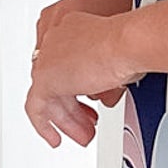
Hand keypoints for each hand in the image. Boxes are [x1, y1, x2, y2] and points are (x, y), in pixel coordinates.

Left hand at [26, 0, 143, 147]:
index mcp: (71, 29)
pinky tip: (54, 138)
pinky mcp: (45, 78)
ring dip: (66, 119)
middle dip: (73, 108)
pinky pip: (36, 107)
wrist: (127, 42)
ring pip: (49, 96)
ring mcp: (48, 58)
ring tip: (82, 134)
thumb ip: (104, 76)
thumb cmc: (130, 44)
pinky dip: (45, 125)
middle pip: (57, 82)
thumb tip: (105, 97)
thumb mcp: (117, 61)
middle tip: (86, 124)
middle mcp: (55, 41)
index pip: (66, 64)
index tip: (88, 100)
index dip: (77, 87)